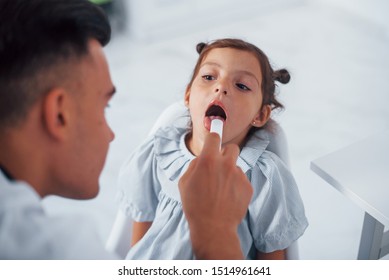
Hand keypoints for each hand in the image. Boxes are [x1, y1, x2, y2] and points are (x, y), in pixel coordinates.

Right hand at [179, 132, 252, 258]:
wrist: (213, 228)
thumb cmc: (195, 205)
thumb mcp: (184, 182)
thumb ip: (195, 165)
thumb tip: (203, 158)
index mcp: (208, 160)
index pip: (215, 137)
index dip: (214, 135)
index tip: (216, 131)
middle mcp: (226, 164)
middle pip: (232, 148)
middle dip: (226, 153)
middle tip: (219, 164)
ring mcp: (239, 175)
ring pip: (235, 167)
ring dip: (229, 173)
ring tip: (220, 191)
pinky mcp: (248, 187)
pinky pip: (241, 180)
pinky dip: (235, 186)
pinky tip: (227, 198)